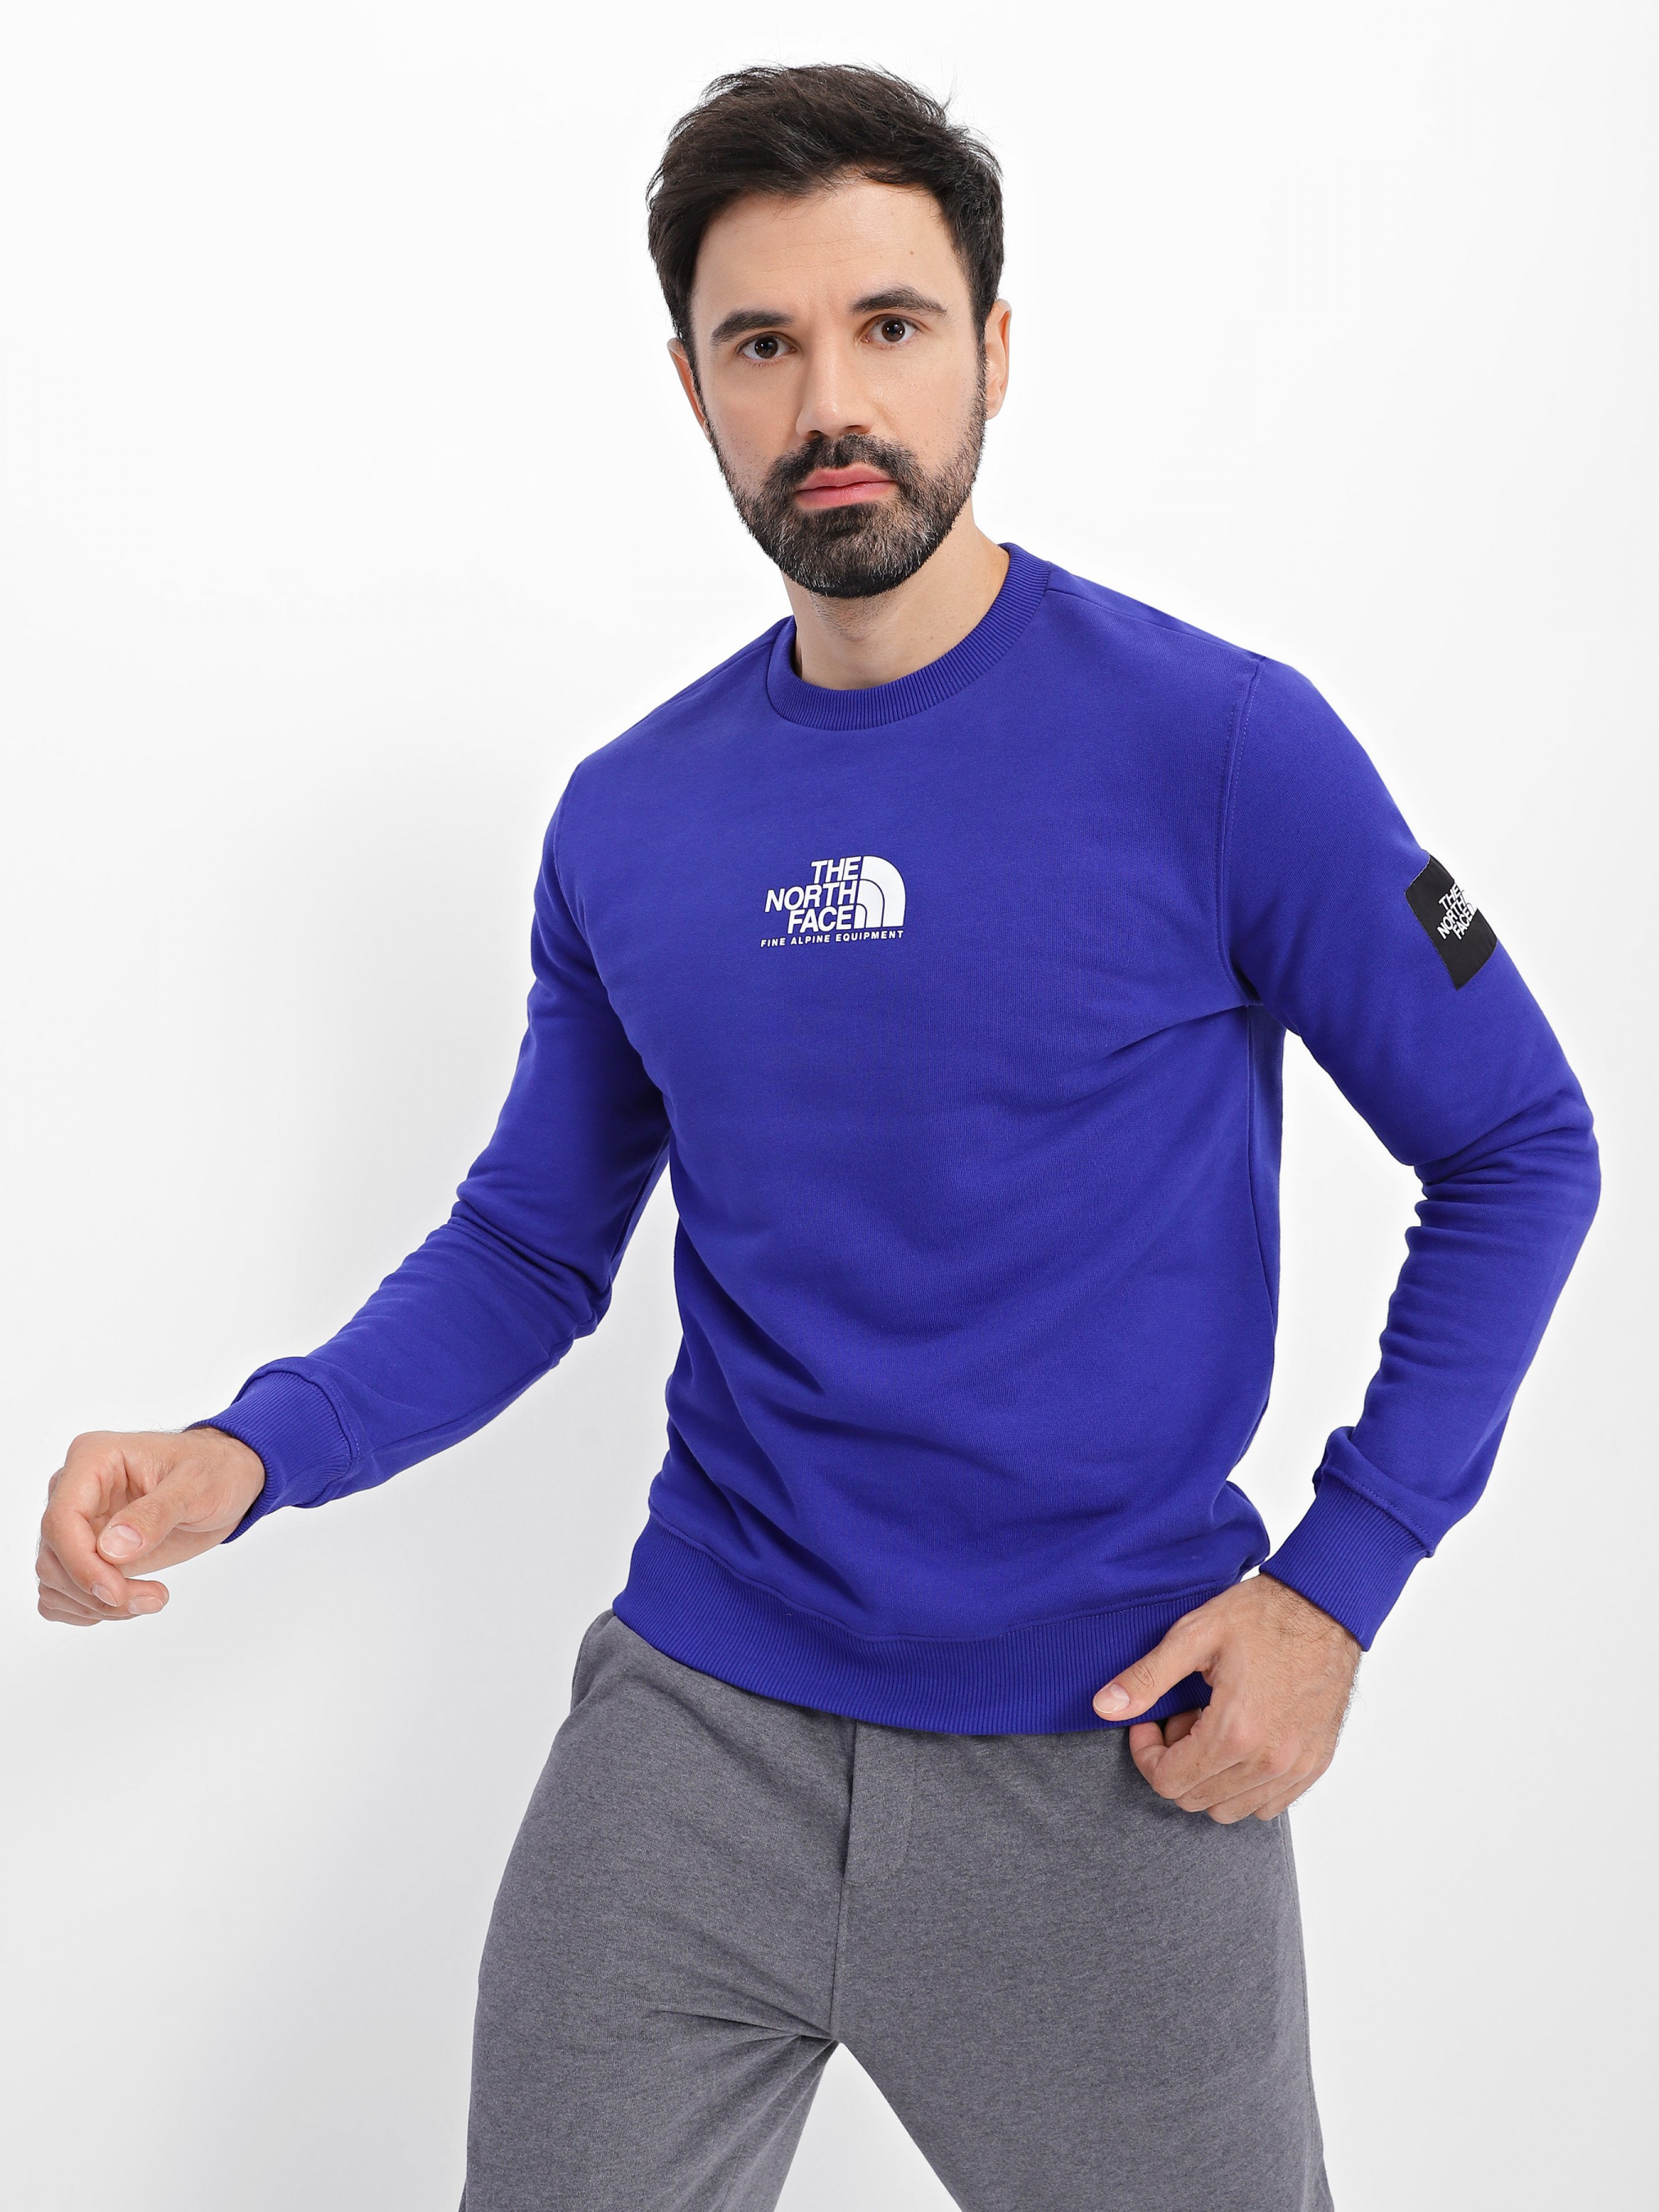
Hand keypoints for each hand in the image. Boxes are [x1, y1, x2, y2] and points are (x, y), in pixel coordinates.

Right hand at [35, 1428, 265, 1625]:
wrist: (227, 1480)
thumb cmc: (214, 1471)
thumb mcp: (198, 1486)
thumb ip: (156, 1514)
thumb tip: (110, 1549)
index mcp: (93, 1459)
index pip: (60, 1520)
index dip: (82, 1565)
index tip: (118, 1593)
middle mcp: (74, 1490)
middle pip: (53, 1557)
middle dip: (97, 1591)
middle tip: (153, 1598)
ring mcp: (77, 1522)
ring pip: (54, 1580)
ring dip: (96, 1605)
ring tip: (151, 1598)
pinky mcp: (85, 1550)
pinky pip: (60, 1592)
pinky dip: (87, 1608)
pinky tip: (128, 1602)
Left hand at [1092, 1574, 1360, 1822]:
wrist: (1325, 1605)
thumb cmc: (1262, 1614)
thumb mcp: (1194, 1635)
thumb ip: (1146, 1678)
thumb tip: (1103, 1708)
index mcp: (1234, 1732)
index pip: (1167, 1782)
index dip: (1146, 1752)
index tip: (1152, 1719)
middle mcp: (1268, 1761)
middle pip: (1194, 1799)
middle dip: (1175, 1761)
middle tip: (1183, 1714)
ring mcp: (1296, 1767)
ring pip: (1229, 1809)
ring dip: (1208, 1775)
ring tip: (1213, 1724)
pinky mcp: (1316, 1764)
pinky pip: (1268, 1806)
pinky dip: (1244, 1784)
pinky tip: (1241, 1739)